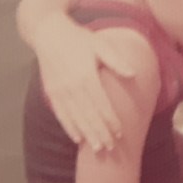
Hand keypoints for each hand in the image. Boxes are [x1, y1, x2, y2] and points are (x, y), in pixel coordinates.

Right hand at [33, 17, 136, 150]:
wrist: (48, 33)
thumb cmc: (79, 39)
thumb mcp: (100, 44)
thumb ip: (116, 61)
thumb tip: (133, 74)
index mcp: (86, 75)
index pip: (101, 104)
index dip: (110, 120)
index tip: (120, 133)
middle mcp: (71, 87)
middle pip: (88, 116)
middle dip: (100, 133)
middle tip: (111, 148)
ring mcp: (59, 91)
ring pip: (75, 118)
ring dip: (86, 135)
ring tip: (97, 148)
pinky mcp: (51, 92)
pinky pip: (61, 114)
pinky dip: (69, 128)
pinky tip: (77, 138)